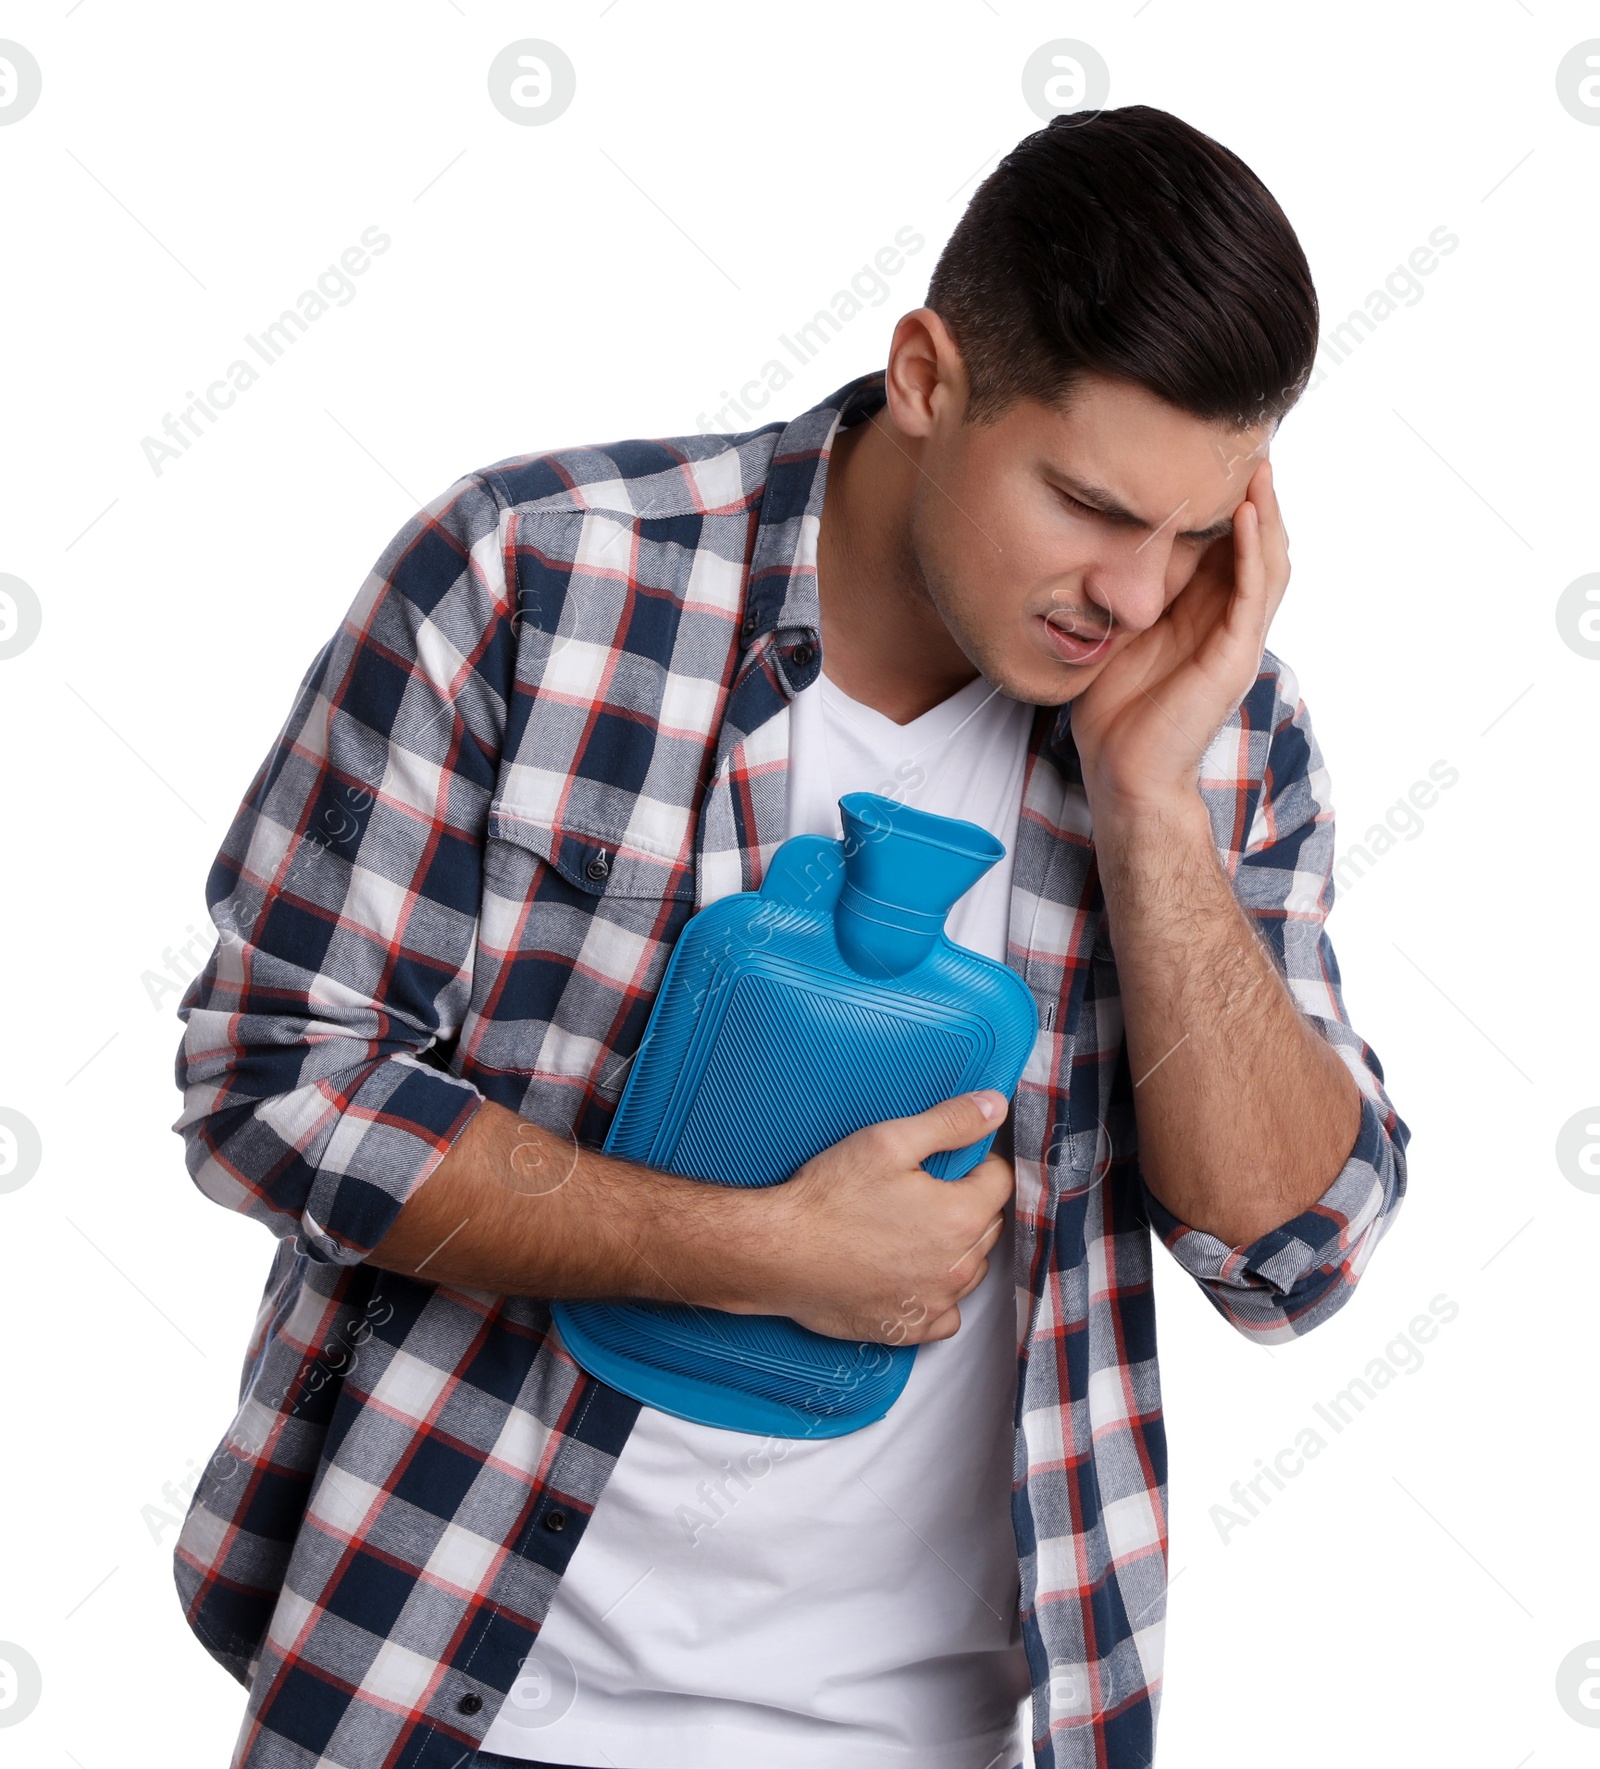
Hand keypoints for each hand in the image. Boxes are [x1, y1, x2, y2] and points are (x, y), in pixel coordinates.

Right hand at [734, 1090, 1014, 1343]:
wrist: (778, 1252)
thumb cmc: (829, 1197)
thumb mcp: (889, 1141)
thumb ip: (950, 1122)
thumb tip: (995, 1107)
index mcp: (960, 1217)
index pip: (1000, 1181)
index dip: (980, 1161)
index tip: (953, 1159)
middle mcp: (957, 1266)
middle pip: (989, 1225)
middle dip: (969, 1202)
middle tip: (926, 1188)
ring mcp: (934, 1302)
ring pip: (970, 1269)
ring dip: (957, 1248)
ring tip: (915, 1227)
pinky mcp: (908, 1328)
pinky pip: (946, 1315)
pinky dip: (938, 1295)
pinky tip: (911, 1274)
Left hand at [1070, 455, 1290, 817]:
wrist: (1122, 773)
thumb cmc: (1113, 709)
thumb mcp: (1113, 627)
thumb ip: (1119, 587)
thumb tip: (1091, 535)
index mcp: (1203, 611)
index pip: (1225, 540)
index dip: (1223, 495)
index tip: (1207, 445)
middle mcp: (1229, 619)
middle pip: (1257, 540)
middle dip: (1254, 490)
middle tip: (1244, 436)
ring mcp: (1238, 637)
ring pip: (1268, 558)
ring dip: (1265, 508)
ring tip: (1255, 461)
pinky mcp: (1235, 656)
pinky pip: (1254, 592)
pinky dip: (1254, 548)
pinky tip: (1246, 511)